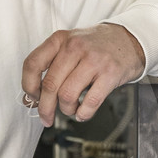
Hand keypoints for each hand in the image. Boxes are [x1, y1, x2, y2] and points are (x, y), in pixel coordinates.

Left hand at [21, 23, 144, 127]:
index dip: (28, 86)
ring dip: (66, 110)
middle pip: (50, 85)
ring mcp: (94, 60)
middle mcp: (75, 47)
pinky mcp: (110, 74)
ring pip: (67, 95)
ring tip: (70, 109)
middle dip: (45, 108)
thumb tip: (31, 98)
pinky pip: (90, 102)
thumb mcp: (69, 45)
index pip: (32, 64)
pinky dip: (83, 114)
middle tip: (46, 117)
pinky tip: (82, 113)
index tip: (32, 98)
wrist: (129, 39)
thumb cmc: (95, 47)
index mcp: (60, 40)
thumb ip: (50, 66)